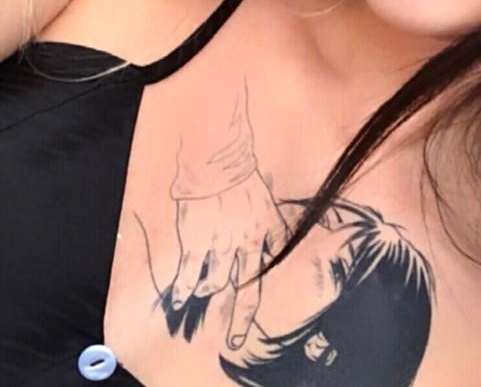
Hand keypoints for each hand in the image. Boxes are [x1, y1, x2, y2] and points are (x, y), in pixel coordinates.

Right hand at [169, 168, 289, 347]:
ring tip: (200, 293)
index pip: (272, 261)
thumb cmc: (241, 172)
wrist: (216, 162)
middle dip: (241, 319)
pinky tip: (178, 298)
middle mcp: (247, 243)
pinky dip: (183, 289)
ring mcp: (221, 246)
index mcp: (267, 229)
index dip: (268, 274)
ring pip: (216, 282)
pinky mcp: (197, 243)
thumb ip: (270, 218)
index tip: (259, 292)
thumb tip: (280, 233)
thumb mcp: (265, 195)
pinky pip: (190, 274)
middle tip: (235, 340)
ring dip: (208, 290)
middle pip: (247, 290)